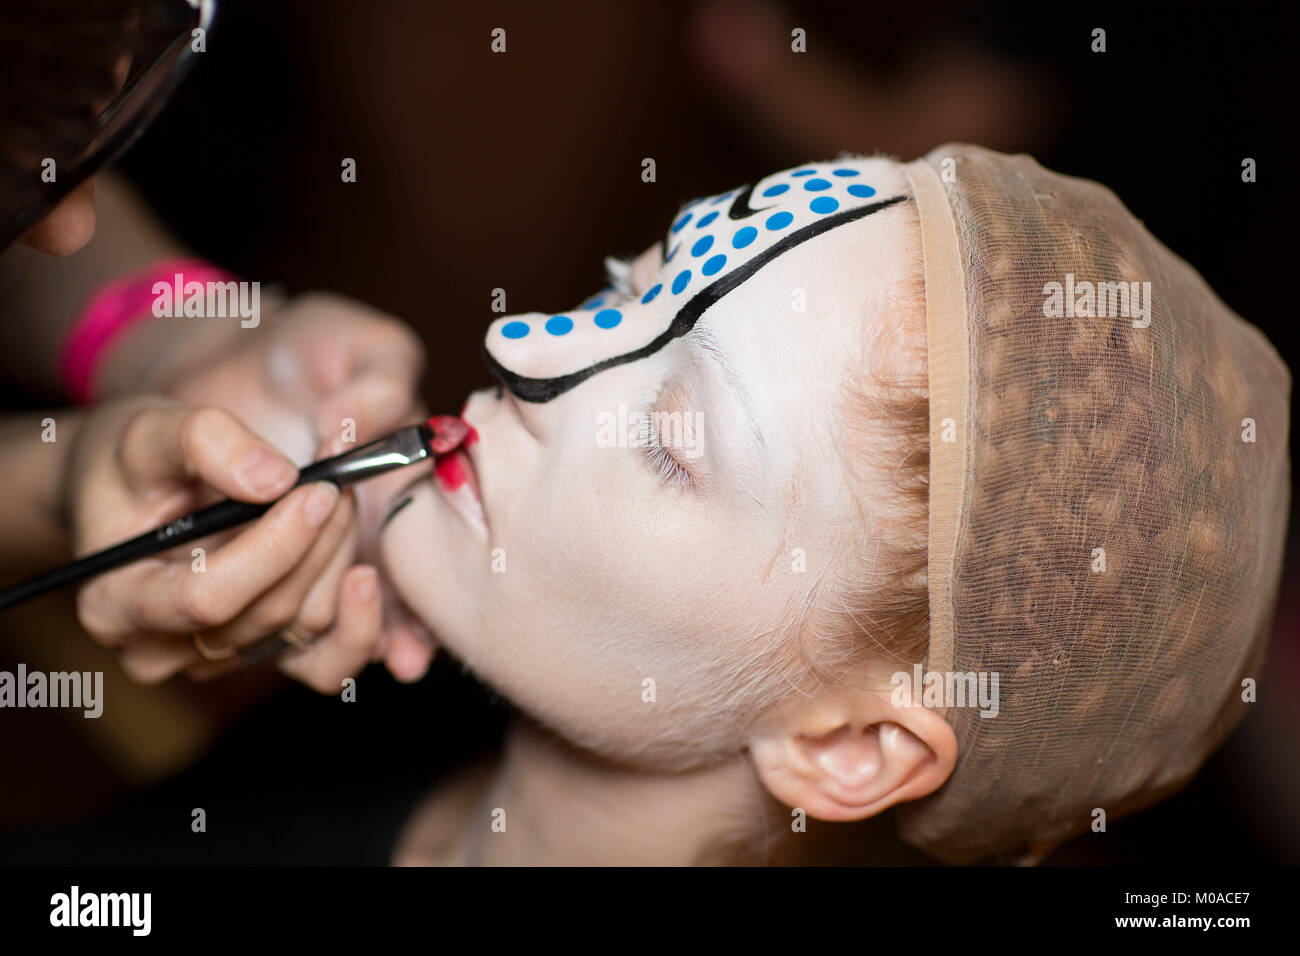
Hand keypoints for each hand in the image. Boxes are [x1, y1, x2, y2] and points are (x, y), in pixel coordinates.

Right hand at [64, 395, 382, 691]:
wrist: (131, 493)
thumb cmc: (127, 465)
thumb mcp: (146, 431)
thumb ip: (203, 441)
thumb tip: (275, 480)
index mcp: (115, 605)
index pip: (208, 597)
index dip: (275, 546)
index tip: (317, 489)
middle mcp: (161, 650)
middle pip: (269, 609)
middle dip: (318, 538)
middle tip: (343, 476)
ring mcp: (215, 660)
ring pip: (304, 623)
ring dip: (337, 555)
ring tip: (341, 496)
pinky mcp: (259, 655)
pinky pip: (326, 661)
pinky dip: (358, 620)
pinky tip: (365, 573)